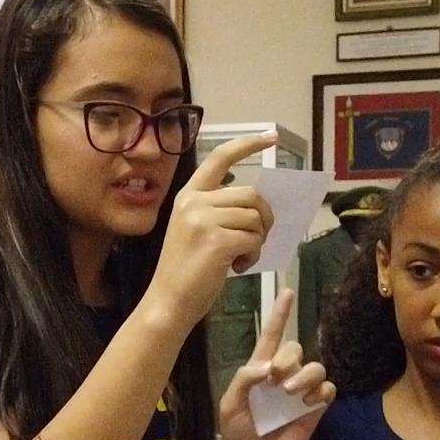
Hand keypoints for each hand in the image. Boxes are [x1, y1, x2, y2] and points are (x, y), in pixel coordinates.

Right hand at [144, 132, 276, 327]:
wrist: (168, 301)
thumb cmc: (186, 270)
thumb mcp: (195, 229)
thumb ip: (219, 210)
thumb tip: (258, 205)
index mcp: (188, 195)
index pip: (220, 158)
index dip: (247, 145)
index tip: (270, 137)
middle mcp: (194, 202)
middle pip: (251, 195)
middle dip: (264, 218)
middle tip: (256, 240)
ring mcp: (204, 220)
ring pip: (255, 218)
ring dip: (257, 241)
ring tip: (240, 258)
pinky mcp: (216, 240)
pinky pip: (254, 239)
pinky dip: (253, 255)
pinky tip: (237, 267)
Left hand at [217, 290, 335, 439]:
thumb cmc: (237, 436)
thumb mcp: (230, 405)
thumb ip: (243, 379)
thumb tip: (268, 366)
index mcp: (259, 371)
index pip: (271, 336)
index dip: (279, 314)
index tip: (287, 292)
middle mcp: (283, 377)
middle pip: (295, 348)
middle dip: (288, 358)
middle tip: (276, 379)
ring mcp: (301, 393)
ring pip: (315, 366)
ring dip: (304, 374)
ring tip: (291, 392)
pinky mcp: (316, 409)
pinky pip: (328, 389)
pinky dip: (321, 391)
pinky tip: (308, 402)